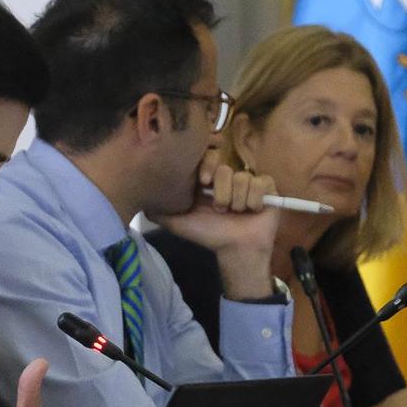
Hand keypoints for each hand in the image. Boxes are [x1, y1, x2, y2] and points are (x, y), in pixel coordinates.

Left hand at [154, 150, 281, 299]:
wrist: (236, 249)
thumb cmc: (208, 235)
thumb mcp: (178, 223)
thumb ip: (158, 212)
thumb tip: (140, 201)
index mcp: (208, 180)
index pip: (208, 156)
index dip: (207, 166)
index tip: (204, 182)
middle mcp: (227, 177)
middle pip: (226, 169)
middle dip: (222, 193)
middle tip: (220, 209)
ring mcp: (248, 181)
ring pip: (243, 178)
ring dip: (238, 201)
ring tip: (236, 214)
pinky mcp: (267, 187)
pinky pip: (261, 183)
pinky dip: (255, 200)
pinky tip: (252, 211)